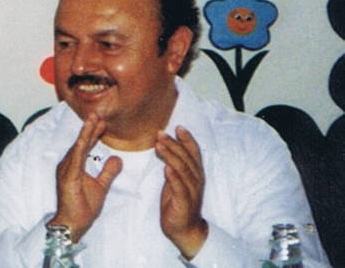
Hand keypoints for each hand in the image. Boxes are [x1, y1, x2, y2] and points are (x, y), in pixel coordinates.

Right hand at [50, 113, 120, 239]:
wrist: (73, 223)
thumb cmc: (82, 207)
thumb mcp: (101, 187)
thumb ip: (108, 172)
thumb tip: (118, 158)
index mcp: (74, 166)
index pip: (85, 146)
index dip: (93, 133)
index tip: (102, 122)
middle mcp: (67, 165)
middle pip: (80, 142)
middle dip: (89, 128)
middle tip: (98, 113)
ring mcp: (66, 170)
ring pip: (78, 147)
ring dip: (86, 133)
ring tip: (94, 120)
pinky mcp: (67, 177)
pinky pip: (75, 159)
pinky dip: (81, 147)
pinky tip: (86, 138)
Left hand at [156, 126, 208, 257]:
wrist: (184, 228)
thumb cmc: (178, 202)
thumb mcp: (176, 179)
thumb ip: (174, 164)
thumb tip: (165, 146)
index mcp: (195, 173)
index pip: (194, 153)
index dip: (188, 139)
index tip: (178, 127)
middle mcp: (196, 180)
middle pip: (187, 158)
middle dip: (174, 144)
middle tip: (160, 133)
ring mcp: (191, 191)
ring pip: (183, 170)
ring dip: (171, 156)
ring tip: (159, 145)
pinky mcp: (184, 203)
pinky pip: (180, 188)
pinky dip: (173, 178)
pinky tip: (166, 169)